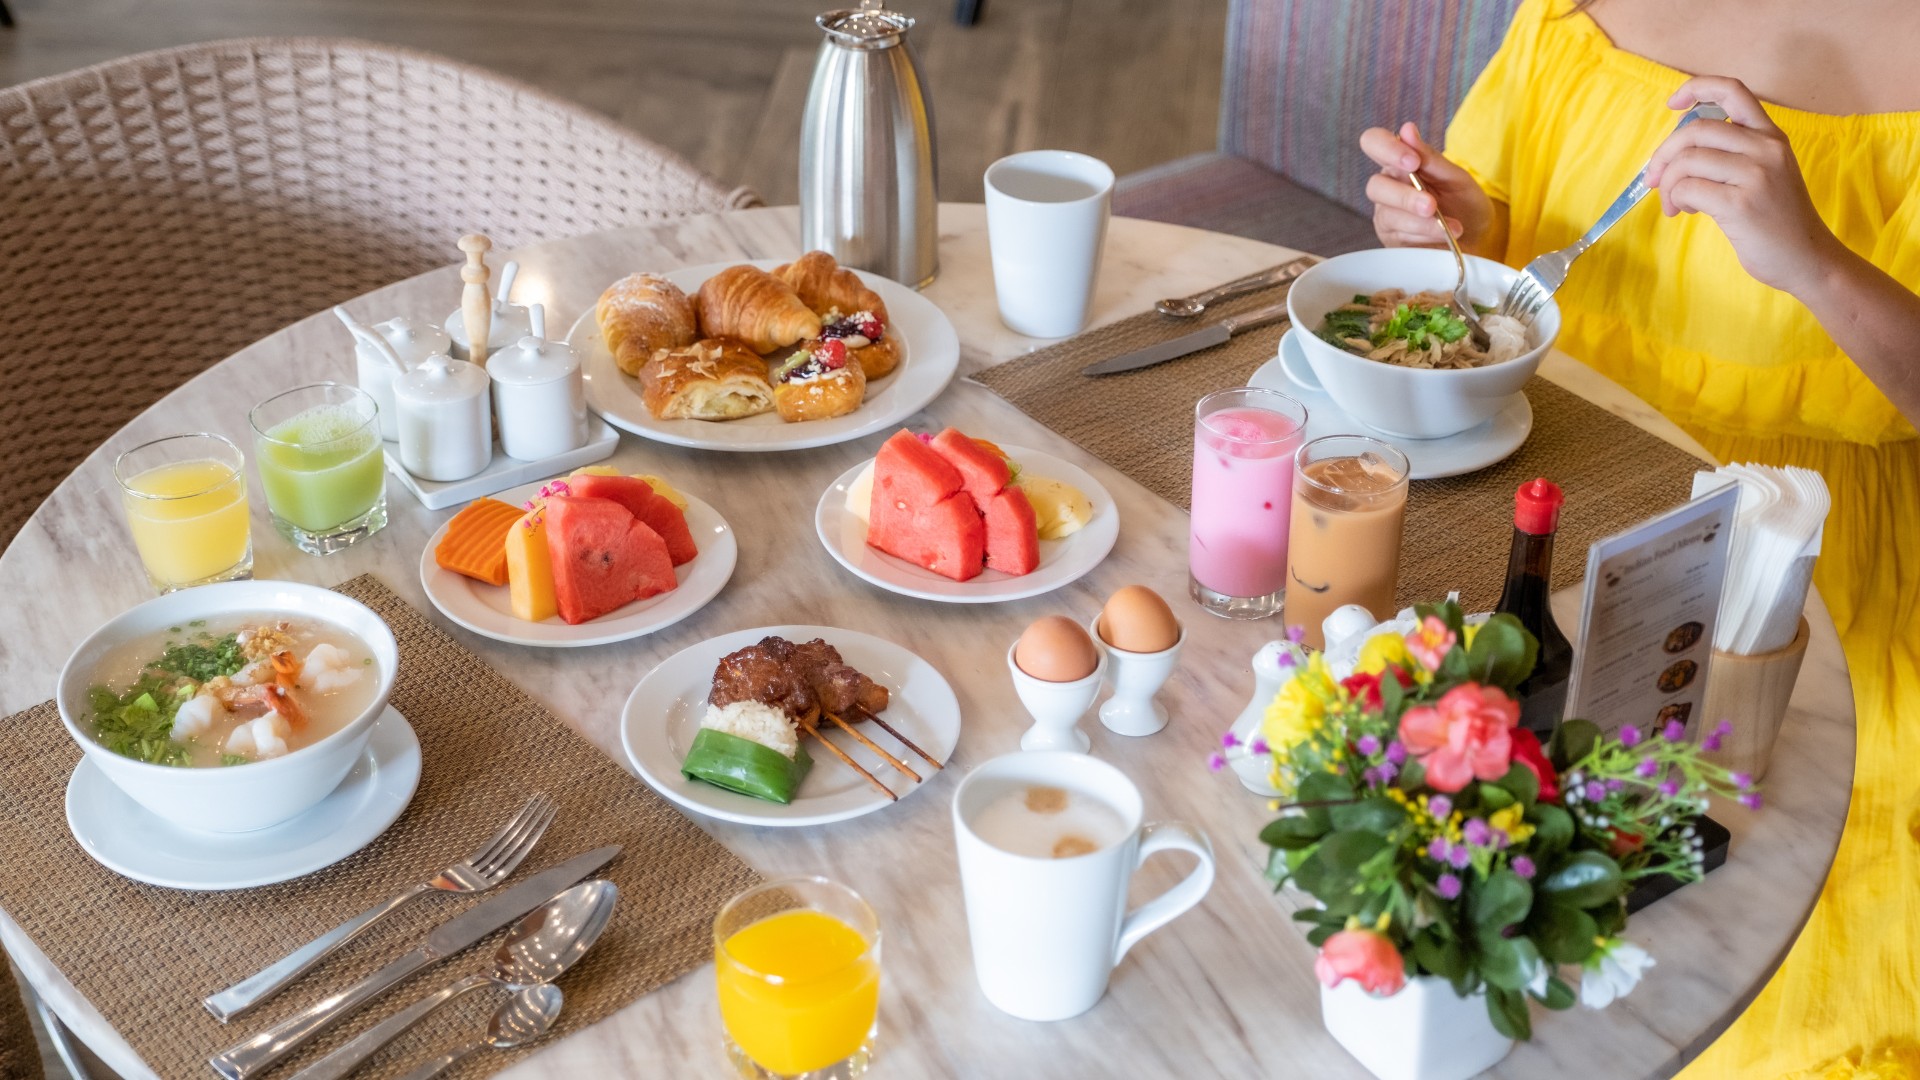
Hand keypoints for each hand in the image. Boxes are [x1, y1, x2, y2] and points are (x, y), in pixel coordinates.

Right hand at [1359, 122, 1497, 253]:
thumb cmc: (1464, 204)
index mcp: (1399, 162)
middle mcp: (1388, 187)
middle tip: (1431, 204)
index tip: (1412, 161)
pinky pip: (1400, 236)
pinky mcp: (1392, 240)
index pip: (1374, 143)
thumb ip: (1430, 157)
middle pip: (1376, 186)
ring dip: (1419, 221)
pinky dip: (1424, 235)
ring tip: (1447, 225)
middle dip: (1405, 196)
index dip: (1387, 149)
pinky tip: (1443, 234)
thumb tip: (1407, 129)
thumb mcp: (1455, 178)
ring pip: (1388, 215)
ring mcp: (1387, 215)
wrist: (1476, 239)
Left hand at [1645, 76, 1840, 294]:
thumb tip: (1676, 148)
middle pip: (1695, 130)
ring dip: (1668, 184)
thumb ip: (1731, 153)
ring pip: (1687, 161)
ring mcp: (1756, 174)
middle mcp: (1766, 148)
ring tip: (1675, 203)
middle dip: (1663, 154)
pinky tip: (1686, 211)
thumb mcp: (1765, 173)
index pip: (1733, 91)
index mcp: (1770, 135)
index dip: (1697, 88)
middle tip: (1655, 179)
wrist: (1807, 258)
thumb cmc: (1776, 219)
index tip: (1672, 104)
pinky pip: (1688, 188)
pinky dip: (1677, 199)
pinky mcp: (1741, 204)